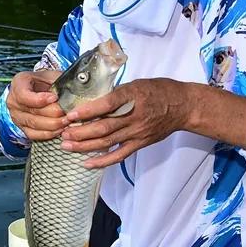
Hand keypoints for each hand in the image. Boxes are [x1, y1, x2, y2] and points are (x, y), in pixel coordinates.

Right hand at [6, 70, 66, 141]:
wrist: (37, 90)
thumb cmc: (45, 82)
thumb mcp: (51, 76)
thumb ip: (59, 81)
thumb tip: (72, 90)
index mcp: (18, 84)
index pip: (24, 95)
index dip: (40, 99)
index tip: (55, 97)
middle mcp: (13, 101)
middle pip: (33, 111)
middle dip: (54, 113)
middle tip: (68, 112)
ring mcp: (16, 116)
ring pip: (35, 125)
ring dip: (54, 124)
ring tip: (68, 120)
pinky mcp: (22, 128)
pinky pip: (35, 134)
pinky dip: (50, 133)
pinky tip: (61, 129)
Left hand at [60, 78, 189, 168]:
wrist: (183, 106)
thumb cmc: (160, 91)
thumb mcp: (137, 83)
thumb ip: (117, 93)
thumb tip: (94, 100)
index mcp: (133, 96)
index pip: (107, 105)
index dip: (87, 111)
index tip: (70, 115)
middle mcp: (134, 116)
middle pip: (103, 127)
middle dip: (80, 132)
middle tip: (62, 134)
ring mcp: (137, 132)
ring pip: (107, 142)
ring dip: (85, 146)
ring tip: (67, 146)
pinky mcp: (140, 143)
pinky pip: (119, 155)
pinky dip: (102, 161)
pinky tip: (87, 163)